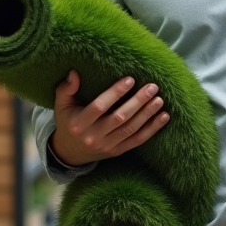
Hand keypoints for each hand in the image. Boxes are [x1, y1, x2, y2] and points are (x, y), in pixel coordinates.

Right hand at [49, 70, 169, 166]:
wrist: (70, 153)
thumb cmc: (68, 122)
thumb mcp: (62, 106)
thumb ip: (66, 89)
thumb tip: (74, 72)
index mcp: (79, 123)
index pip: (99, 107)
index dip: (115, 93)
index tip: (130, 79)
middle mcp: (93, 136)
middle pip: (119, 118)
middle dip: (138, 102)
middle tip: (152, 87)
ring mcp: (107, 146)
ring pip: (130, 129)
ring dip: (147, 114)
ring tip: (159, 99)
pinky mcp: (118, 151)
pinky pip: (138, 140)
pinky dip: (152, 129)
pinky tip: (164, 117)